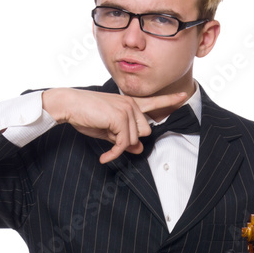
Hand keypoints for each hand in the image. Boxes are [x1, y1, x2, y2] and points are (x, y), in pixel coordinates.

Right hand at [42, 88, 189, 163]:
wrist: (69, 104)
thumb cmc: (85, 114)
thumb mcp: (108, 129)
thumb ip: (125, 137)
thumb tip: (139, 149)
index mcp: (130, 103)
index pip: (154, 101)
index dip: (170, 100)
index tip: (184, 96)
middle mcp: (131, 104)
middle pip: (145, 132)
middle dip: (129, 140)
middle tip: (109, 136)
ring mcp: (127, 109)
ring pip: (135, 140)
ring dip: (119, 145)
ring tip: (104, 140)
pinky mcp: (120, 117)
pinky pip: (124, 144)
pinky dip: (114, 153)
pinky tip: (105, 156)